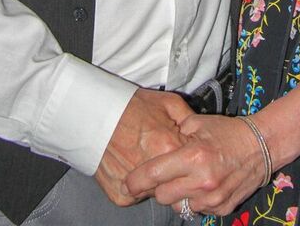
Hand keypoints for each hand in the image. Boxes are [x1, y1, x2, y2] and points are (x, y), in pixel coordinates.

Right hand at [94, 88, 190, 205]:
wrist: (97, 112)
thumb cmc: (132, 106)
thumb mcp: (169, 103)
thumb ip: (190, 120)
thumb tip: (202, 135)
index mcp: (167, 146)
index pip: (191, 166)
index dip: (188, 157)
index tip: (181, 149)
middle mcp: (152, 170)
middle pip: (175, 183)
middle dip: (173, 173)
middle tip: (160, 153)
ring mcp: (134, 186)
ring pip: (156, 192)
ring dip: (155, 181)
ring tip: (143, 156)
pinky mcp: (120, 195)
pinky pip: (137, 196)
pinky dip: (137, 187)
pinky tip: (131, 164)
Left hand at [126, 113, 265, 217]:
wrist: (261, 146)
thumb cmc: (227, 131)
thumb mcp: (197, 123)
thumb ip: (174, 134)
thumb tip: (153, 148)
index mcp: (193, 156)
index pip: (154, 175)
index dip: (135, 181)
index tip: (126, 183)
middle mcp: (202, 181)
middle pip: (162, 195)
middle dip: (158, 186)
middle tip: (162, 175)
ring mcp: (213, 199)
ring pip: (178, 206)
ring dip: (176, 195)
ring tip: (185, 178)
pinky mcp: (222, 209)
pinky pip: (197, 210)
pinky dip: (194, 200)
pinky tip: (201, 185)